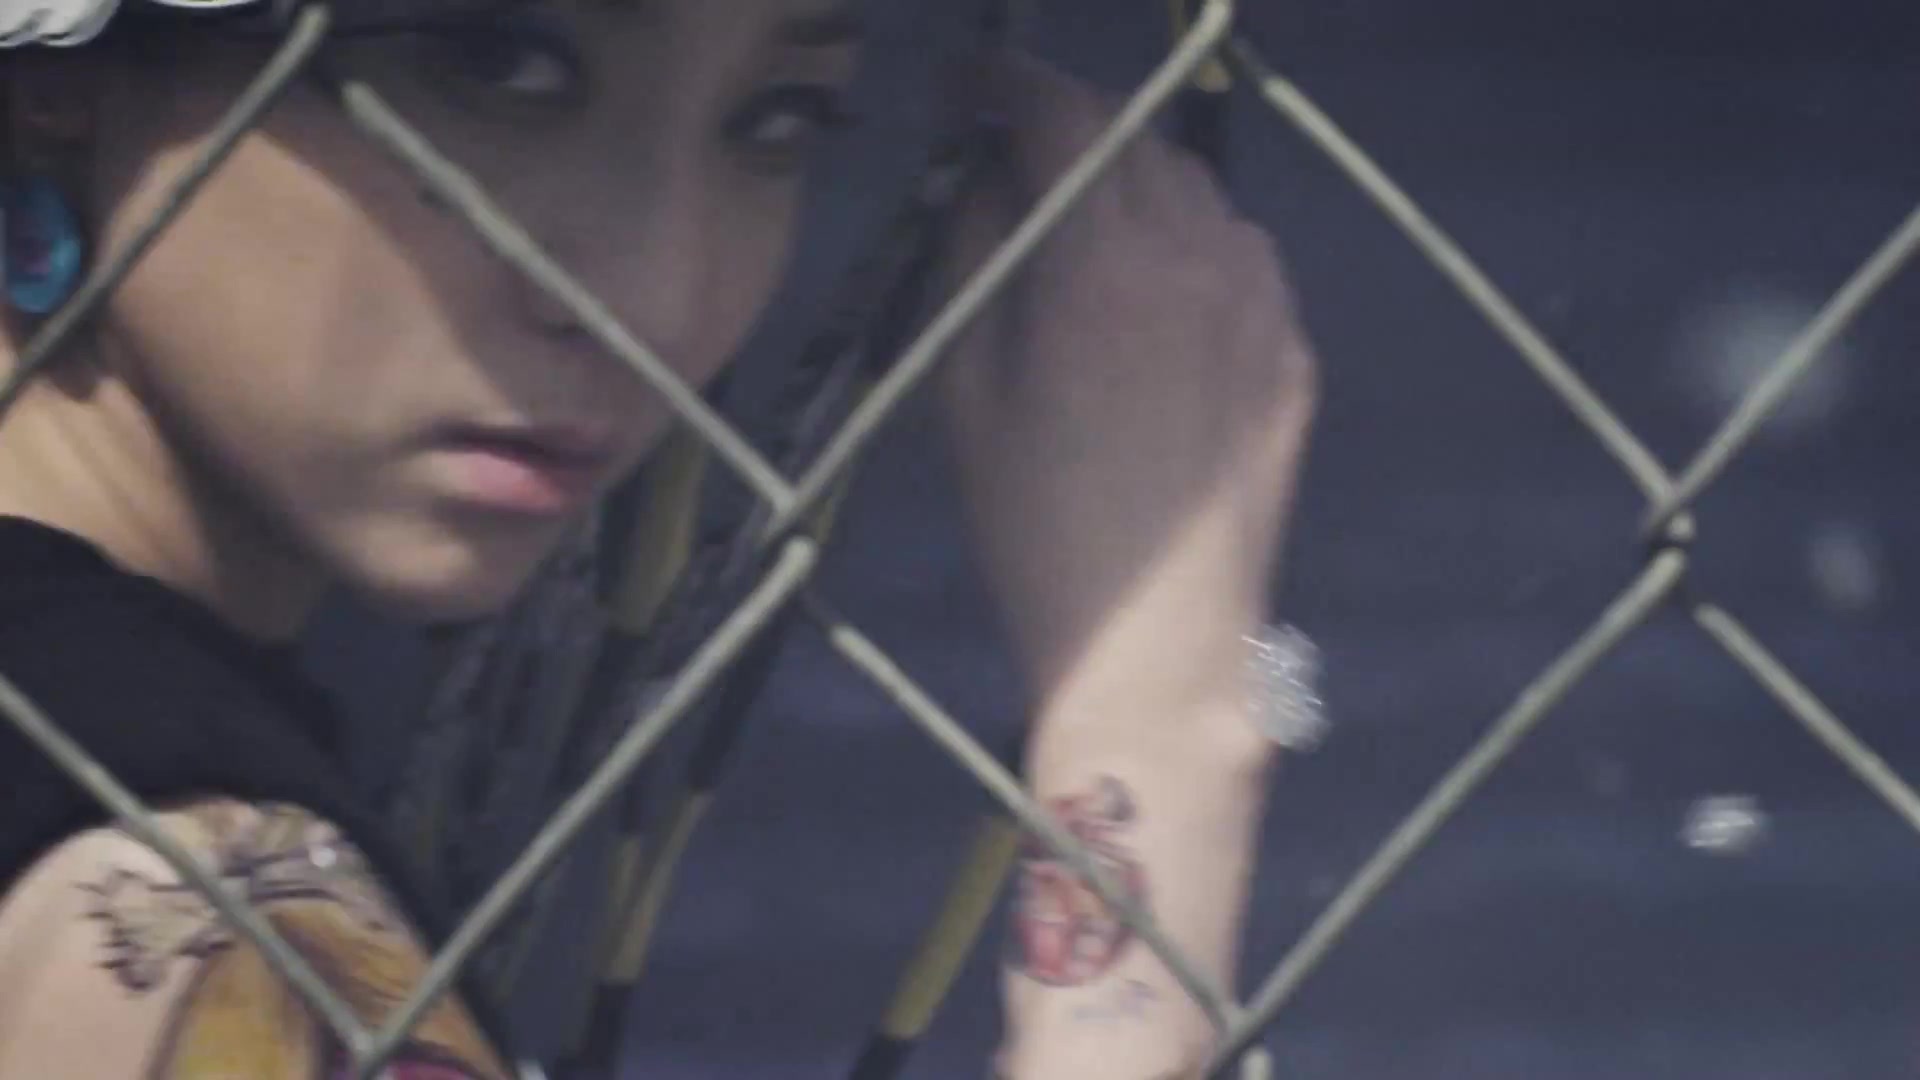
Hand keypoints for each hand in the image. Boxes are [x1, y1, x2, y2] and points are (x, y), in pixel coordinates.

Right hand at [940, 52, 1318, 728]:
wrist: (1161, 644)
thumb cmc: (1034, 527)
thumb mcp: (965, 389)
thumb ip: (974, 255)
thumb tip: (982, 173)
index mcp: (1103, 266)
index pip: (1061, 115)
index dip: (1003, 82)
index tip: (962, 87)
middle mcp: (1199, 258)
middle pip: (1134, 135)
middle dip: (1066, 126)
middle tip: (1010, 157)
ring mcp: (1262, 303)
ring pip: (1195, 190)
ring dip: (1132, 182)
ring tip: (1082, 232)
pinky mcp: (1293, 352)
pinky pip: (1240, 255)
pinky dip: (1188, 244)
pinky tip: (1150, 300)